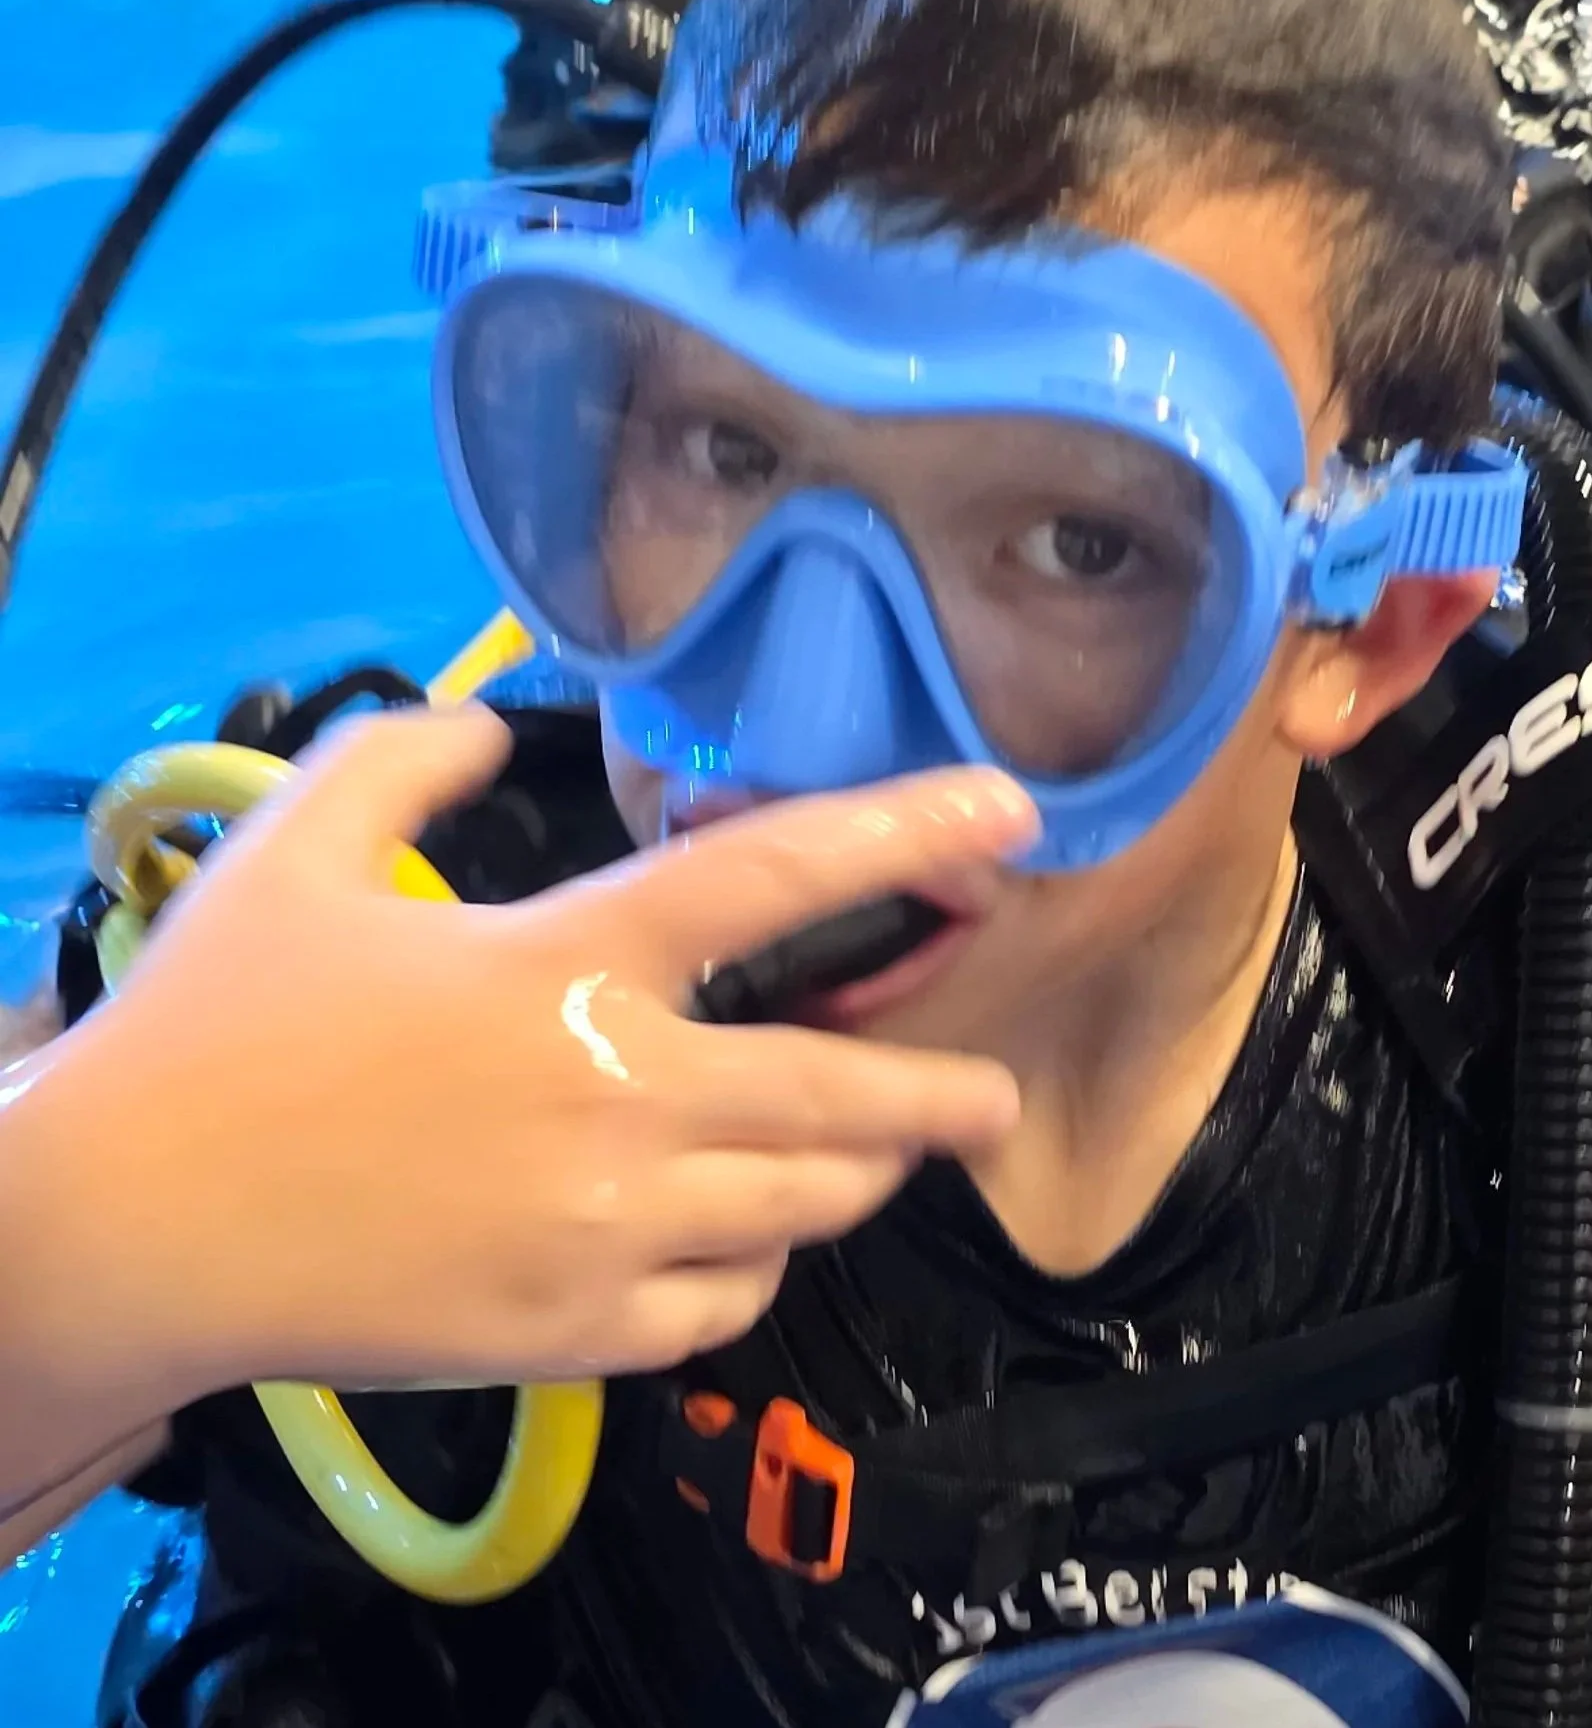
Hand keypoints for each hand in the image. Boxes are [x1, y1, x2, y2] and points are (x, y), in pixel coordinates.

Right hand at [2, 706, 1029, 1407]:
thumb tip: (481, 722)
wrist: (119, 1234)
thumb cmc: (211, 1035)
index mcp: (566, 963)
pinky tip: (739, 1246)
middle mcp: (616, 1095)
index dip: (905, 829)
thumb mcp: (293, 850)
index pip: (775, 875)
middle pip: (836, 1094)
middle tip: (993, 1097)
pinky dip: (750, 1271)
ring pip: (795, 1209)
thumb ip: (403, 764)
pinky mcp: (566, 1335)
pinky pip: (717, 1308)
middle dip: (940, 1100)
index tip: (1007, 811)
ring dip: (849, 1180)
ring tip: (875, 1160)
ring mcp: (601, 1229)